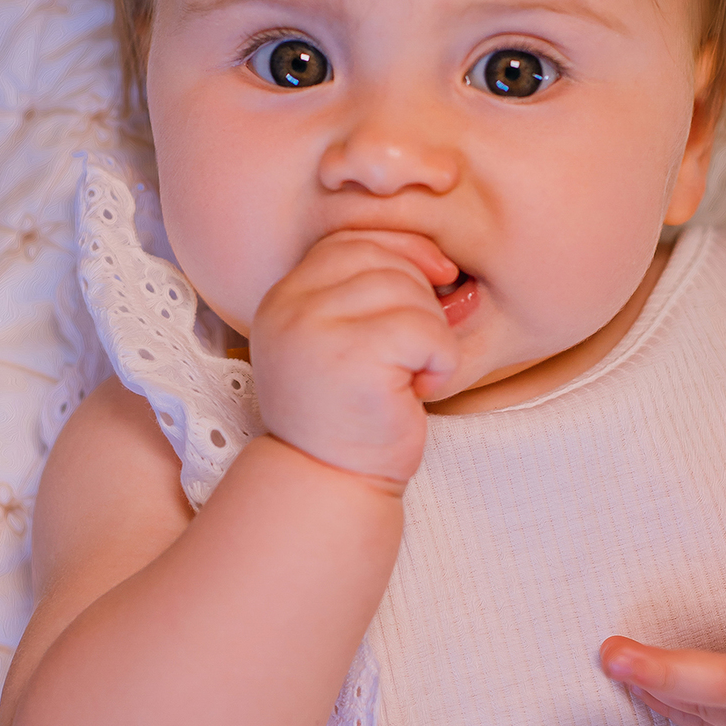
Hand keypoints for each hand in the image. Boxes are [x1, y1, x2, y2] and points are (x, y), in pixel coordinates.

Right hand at [250, 229, 460, 487]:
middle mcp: (289, 307)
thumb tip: (438, 256)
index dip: (402, 252)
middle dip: (420, 300)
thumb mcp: (345, 341)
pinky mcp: (351, 359)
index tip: (435, 284)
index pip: (351, 239)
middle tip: (414, 354)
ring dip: (433, 335)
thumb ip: (367, 292)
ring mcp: (314, 330)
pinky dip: (442, 359)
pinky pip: (426, 330)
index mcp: (284, 297)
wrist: (331, 485)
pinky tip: (422, 389)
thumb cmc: (351, 416)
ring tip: (414, 373)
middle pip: (383, 259)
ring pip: (409, 291)